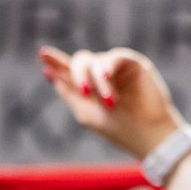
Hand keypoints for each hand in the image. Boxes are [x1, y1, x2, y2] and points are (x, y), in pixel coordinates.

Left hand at [37, 46, 184, 159]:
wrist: (148, 134)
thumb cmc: (117, 128)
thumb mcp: (86, 112)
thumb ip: (68, 92)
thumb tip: (49, 73)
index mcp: (88, 87)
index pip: (68, 70)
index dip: (55, 62)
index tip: (42, 55)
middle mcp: (100, 74)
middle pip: (80, 61)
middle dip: (77, 75)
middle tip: (85, 93)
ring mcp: (116, 68)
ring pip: (97, 62)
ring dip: (99, 82)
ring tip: (110, 102)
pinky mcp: (134, 64)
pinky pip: (116, 56)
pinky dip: (108, 66)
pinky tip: (106, 77)